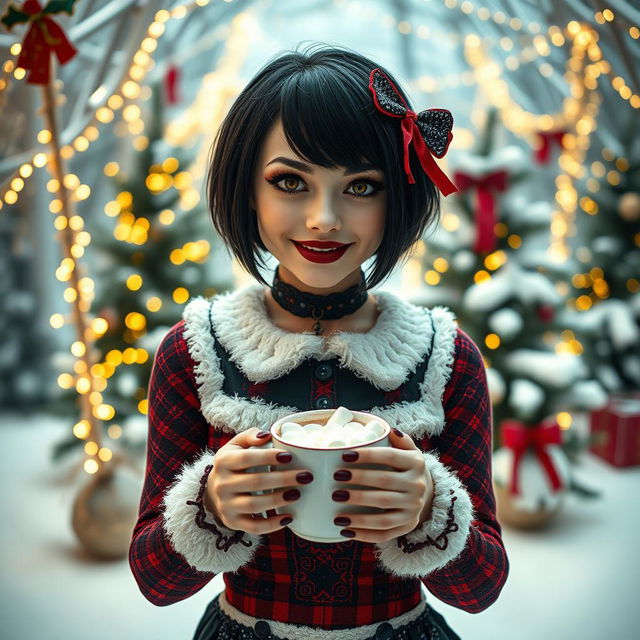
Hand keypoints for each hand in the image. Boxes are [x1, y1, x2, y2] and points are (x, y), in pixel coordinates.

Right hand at [205, 427, 312, 534]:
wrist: (213, 490)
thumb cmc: (233, 463)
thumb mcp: (236, 445)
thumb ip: (250, 436)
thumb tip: (267, 435)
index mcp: (223, 461)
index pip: (246, 458)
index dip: (268, 457)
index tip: (290, 456)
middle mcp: (222, 484)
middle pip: (255, 482)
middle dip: (283, 479)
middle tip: (305, 476)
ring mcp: (226, 505)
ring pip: (254, 505)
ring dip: (278, 500)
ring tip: (298, 493)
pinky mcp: (232, 522)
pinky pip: (253, 527)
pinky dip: (272, 525)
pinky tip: (289, 517)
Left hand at [333, 428, 433, 542]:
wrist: (426, 492)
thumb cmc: (406, 467)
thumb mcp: (409, 450)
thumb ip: (400, 440)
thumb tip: (389, 430)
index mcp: (415, 463)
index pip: (390, 456)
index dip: (368, 456)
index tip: (345, 455)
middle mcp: (418, 486)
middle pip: (385, 483)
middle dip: (359, 480)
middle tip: (336, 477)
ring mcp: (413, 508)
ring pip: (384, 512)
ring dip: (358, 510)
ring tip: (336, 502)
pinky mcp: (407, 525)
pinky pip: (385, 533)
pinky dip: (364, 534)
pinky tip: (345, 529)